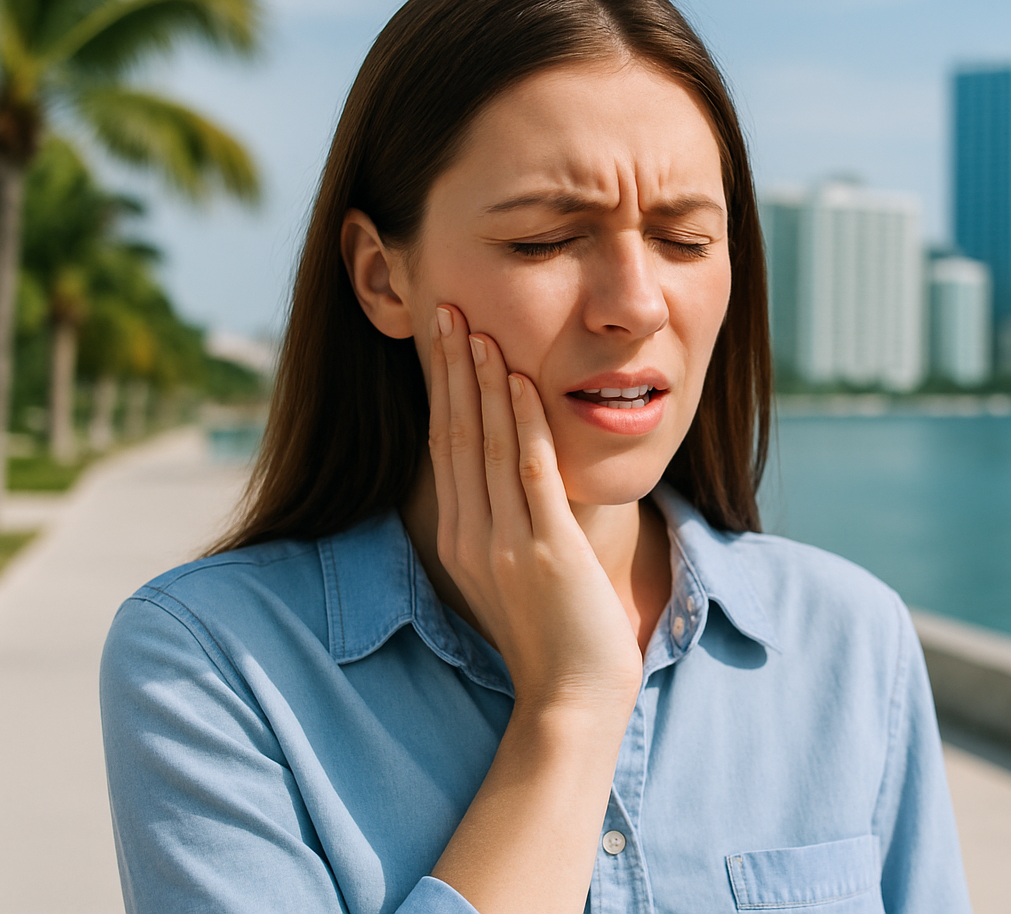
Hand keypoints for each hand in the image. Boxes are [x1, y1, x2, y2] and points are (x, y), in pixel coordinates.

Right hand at [428, 304, 642, 717]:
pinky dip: (522, 422)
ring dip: (480, 382)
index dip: (440, 391)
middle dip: (448, 370)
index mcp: (458, 540)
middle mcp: (470, 536)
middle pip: (452, 435)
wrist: (571, 699)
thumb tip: (508, 481)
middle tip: (444, 310)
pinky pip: (529, 473)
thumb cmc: (553, 637)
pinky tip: (520, 380)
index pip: (443, 448)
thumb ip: (504, 527)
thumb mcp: (513, 575)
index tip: (439, 340)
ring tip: (474, 327)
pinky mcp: (546, 551)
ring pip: (484, 446)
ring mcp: (505, 543)